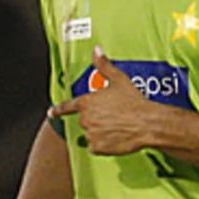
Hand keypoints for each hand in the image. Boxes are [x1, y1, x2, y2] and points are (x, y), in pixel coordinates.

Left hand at [48, 46, 165, 154]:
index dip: (58, 110)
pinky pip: (96, 147)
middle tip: (112, 117)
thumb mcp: (119, 79)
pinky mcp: (98, 147)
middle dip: (96, 119)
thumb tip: (97, 51)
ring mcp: (91, 134)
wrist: (146, 123)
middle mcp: (86, 118)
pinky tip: (115, 138)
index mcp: (87, 102)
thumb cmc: (134, 102)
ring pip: (90, 134)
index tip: (51, 112)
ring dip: (99, 132)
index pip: (67, 106)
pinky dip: (103, 145)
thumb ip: (104, 65)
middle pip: (85, 120)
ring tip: (116, 127)